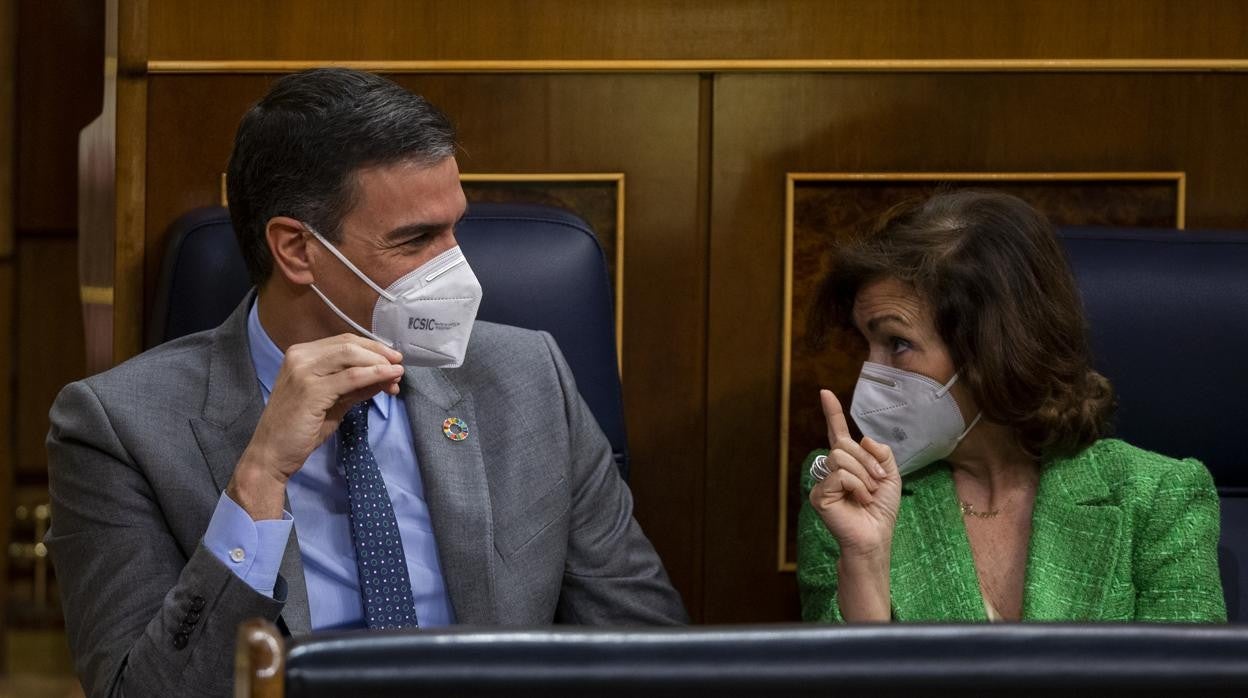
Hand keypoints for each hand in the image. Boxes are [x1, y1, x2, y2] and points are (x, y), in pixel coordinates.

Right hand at [228, 334, 404, 519]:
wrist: (272, 454)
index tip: (393, 359)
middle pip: (349, 344)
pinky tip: (388, 379)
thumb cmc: (300, 429)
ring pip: (351, 356)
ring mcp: (303, 372)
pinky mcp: (310, 390)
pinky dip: (373, 375)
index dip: (372, 348)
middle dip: (379, 353)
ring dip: (379, 363)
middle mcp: (299, 357)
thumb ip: (356, 387)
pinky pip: (350, 377)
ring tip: (397, 374)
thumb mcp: (333, 402)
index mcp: (301, 354)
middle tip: (399, 364)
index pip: (343, 341)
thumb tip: (386, 376)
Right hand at [808, 389, 901, 558]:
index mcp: (848, 463)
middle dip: (868, 462)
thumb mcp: (890, 475)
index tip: (824, 393)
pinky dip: (857, 487)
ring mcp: (824, 482)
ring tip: (868, 495)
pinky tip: (859, 501)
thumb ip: (882, 453)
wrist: (876, 537)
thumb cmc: (881, 510)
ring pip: (842, 458)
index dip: (832, 412)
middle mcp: (832, 469)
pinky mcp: (820, 495)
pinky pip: (841, 476)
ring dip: (864, 476)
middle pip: (845, 445)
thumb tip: (863, 438)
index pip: (839, 433)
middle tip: (877, 483)